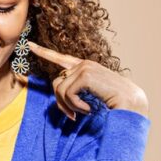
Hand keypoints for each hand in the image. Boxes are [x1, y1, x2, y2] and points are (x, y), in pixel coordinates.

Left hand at [29, 42, 148, 118]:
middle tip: (72, 116)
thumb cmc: (112, 103)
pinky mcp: (85, 74)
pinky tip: (89, 108)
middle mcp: (83, 64)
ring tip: (85, 110)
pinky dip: (75, 105)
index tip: (29, 45)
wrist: (130, 103)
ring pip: (59, 90)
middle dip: (60, 103)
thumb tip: (58, 99)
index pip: (60, 58)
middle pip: (55, 83)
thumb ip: (75, 92)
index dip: (44, 52)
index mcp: (84, 67)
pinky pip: (67, 94)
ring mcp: (84, 67)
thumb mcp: (89, 95)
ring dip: (70, 106)